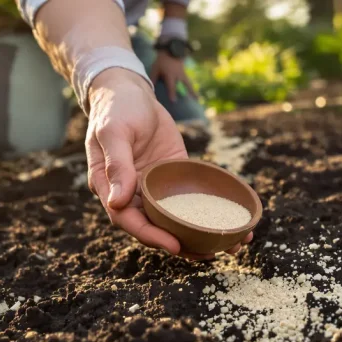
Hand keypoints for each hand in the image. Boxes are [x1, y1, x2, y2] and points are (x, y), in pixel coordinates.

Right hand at [86, 68, 250, 259]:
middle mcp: (132, 193)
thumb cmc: (116, 108)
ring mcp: (153, 186)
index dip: (151, 236)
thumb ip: (117, 165)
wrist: (128, 88)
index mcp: (110, 188)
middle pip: (155, 226)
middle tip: (211, 253)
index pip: (128, 220)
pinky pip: (190, 197)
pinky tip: (230, 219)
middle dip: (182, 243)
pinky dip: (207, 210)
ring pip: (174, 217)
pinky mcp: (172, 175)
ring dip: (199, 233)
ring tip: (231, 245)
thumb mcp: (114, 132)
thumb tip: (116, 202)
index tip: (175, 246)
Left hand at [149, 51, 196, 102]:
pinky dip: (191, 87)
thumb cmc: (162, 61)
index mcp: (171, 75)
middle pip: (185, 85)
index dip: (172, 93)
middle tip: (194, 100)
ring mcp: (183, 74)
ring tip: (197, 99)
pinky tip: (194, 94)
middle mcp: (179, 75)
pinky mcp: (185, 73)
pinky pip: (188, 81)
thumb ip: (153, 78)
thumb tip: (150, 88)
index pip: (171, 86)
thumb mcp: (156, 68)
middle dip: (189, 92)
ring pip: (189, 83)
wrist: (171, 50)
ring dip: (193, 91)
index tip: (174, 101)